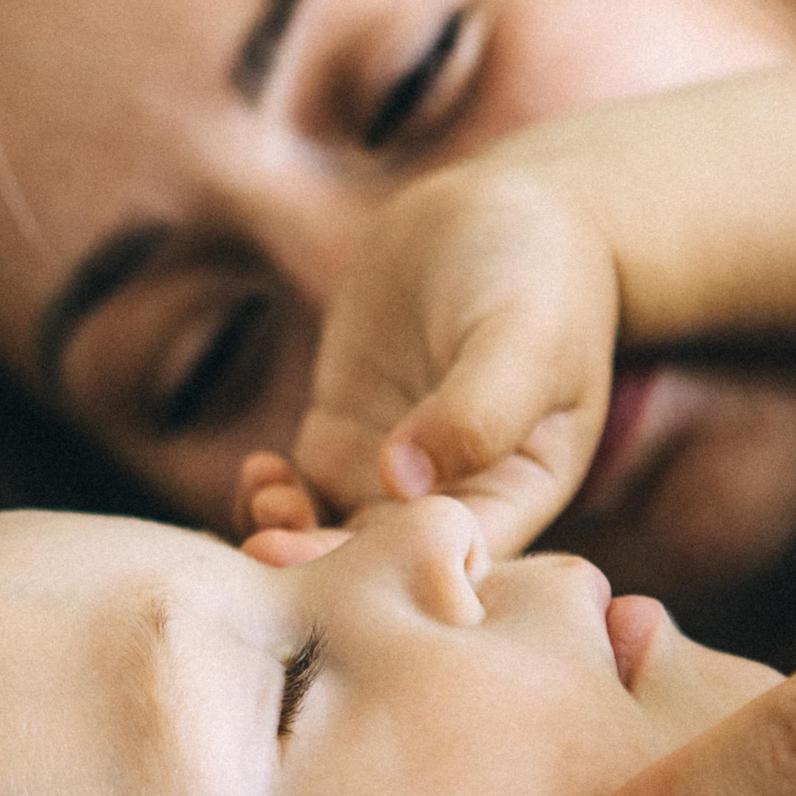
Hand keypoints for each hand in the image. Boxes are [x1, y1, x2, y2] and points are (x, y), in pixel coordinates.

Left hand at [263, 159, 621, 557]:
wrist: (492, 216)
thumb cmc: (535, 275)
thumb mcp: (523, 337)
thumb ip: (478, 410)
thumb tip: (405, 478)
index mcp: (517, 495)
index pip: (456, 563)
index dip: (396, 579)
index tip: (338, 561)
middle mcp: (454, 502)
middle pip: (381, 566)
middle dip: (322, 567)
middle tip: (270, 551)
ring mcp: (390, 478)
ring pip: (330, 537)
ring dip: (288, 538)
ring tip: (268, 502)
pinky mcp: (342, 443)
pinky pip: (300, 495)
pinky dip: (271, 497)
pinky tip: (260, 472)